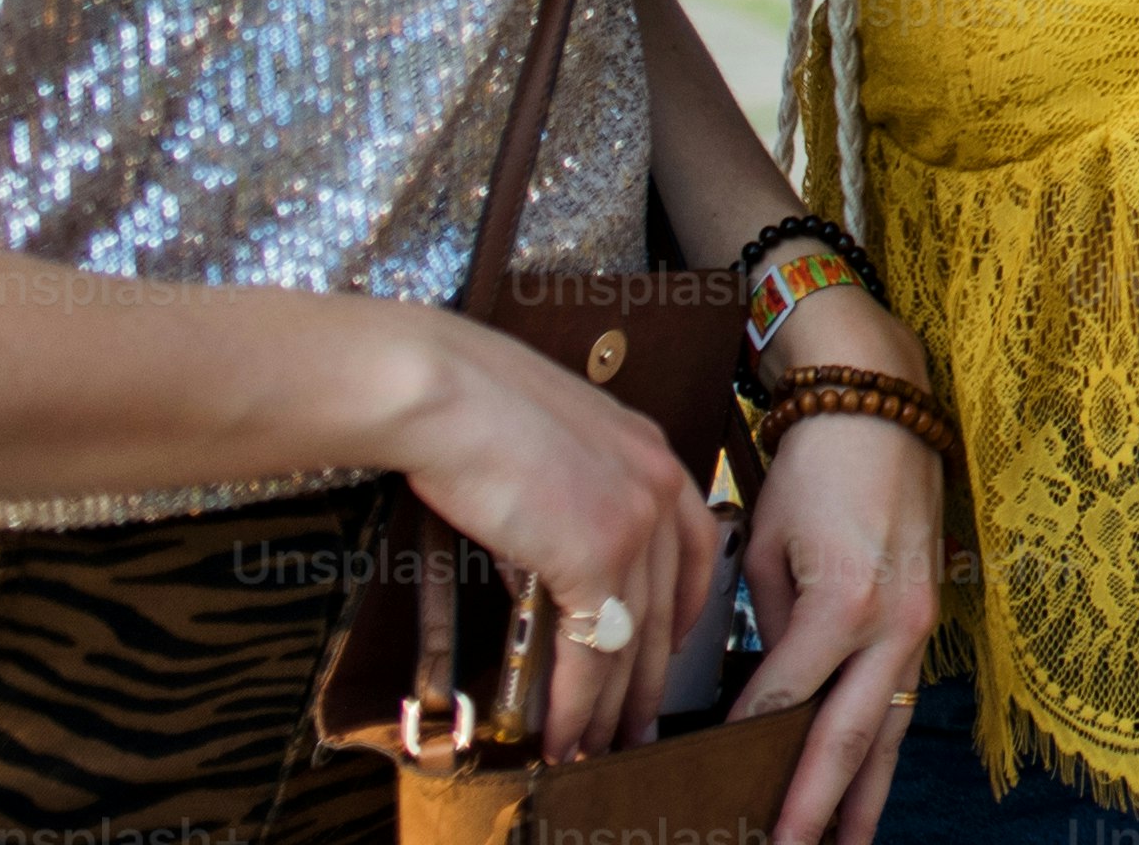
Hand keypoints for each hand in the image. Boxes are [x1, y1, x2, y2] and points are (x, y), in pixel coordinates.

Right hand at [382, 310, 727, 766]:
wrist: (445, 391)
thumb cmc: (472, 407)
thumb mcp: (548, 446)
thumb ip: (567, 499)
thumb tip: (548, 566)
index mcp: (650, 451)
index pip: (693, 544)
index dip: (683, 607)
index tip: (669, 648)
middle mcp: (658, 484)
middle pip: (669, 606)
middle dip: (651, 676)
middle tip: (637, 725)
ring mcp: (635, 520)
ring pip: (636, 639)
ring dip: (614, 706)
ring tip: (596, 747)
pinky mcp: (597, 554)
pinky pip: (594, 651)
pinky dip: (579, 704)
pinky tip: (565, 733)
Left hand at [736, 295, 942, 844]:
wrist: (884, 407)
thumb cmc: (818, 467)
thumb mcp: (770, 546)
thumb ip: (771, 626)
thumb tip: (765, 691)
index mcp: (844, 603)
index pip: (784, 702)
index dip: (746, 752)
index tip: (711, 792)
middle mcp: (892, 624)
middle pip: (849, 739)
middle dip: (817, 807)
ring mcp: (920, 623)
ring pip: (888, 731)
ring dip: (863, 796)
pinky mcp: (929, 616)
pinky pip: (901, 697)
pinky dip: (881, 747)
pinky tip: (866, 784)